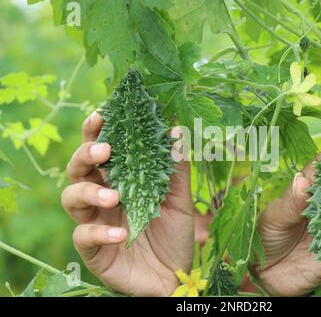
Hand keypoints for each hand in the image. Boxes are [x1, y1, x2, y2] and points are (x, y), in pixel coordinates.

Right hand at [61, 112, 193, 295]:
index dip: (96, 132)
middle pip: (78, 169)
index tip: (102, 114)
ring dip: (89, 191)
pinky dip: (99, 232)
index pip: (102, 152)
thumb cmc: (174, 235)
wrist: (175, 276)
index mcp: (120, 181)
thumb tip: (177, 130)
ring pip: (71, 198)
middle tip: (104, 151)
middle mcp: (103, 198)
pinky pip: (83, 236)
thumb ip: (176, 170)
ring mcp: (95, 222)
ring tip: (114, 196)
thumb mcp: (180, 201)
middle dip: (85, 155)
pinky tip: (121, 233)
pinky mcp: (93, 249)